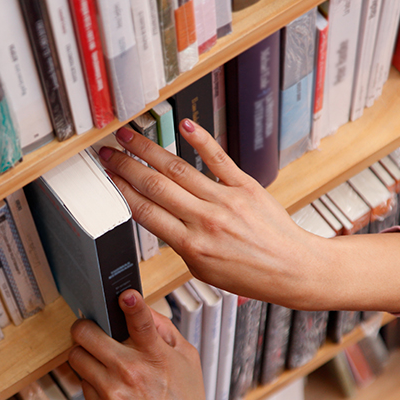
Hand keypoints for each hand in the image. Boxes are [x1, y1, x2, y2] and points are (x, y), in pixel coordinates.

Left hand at [69, 289, 207, 399]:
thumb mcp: (187, 358)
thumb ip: (163, 329)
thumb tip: (140, 307)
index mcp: (156, 355)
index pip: (142, 323)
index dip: (132, 305)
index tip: (125, 296)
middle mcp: (130, 371)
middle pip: (86, 334)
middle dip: (86, 327)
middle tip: (92, 330)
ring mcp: (111, 391)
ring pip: (76, 355)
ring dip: (84, 352)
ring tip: (100, 358)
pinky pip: (81, 380)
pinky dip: (91, 378)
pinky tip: (109, 384)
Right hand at [101, 122, 399, 312]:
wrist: (293, 270)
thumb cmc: (250, 275)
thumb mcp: (203, 270)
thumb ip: (179, 242)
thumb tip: (156, 218)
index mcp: (192, 246)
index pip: (146, 213)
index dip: (121, 191)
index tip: (106, 178)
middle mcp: (207, 221)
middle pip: (156, 187)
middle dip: (126, 167)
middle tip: (107, 153)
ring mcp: (227, 201)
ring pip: (179, 170)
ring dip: (149, 150)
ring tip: (129, 136)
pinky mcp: (246, 186)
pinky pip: (219, 159)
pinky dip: (201, 140)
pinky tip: (185, 125)